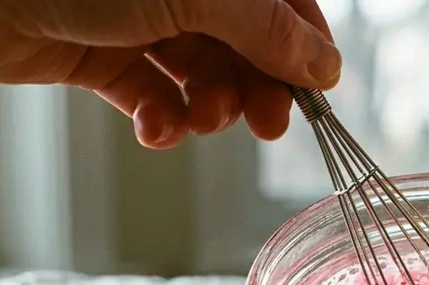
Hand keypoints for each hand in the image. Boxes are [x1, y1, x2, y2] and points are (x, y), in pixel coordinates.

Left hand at [0, 0, 341, 148]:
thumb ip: (264, 29)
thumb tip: (323, 64)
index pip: (280, 4)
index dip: (303, 47)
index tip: (317, 92)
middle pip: (247, 47)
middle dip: (258, 89)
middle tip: (267, 125)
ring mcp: (142, 22)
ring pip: (203, 77)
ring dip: (209, 109)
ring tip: (199, 120)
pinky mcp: (105, 59)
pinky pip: (153, 97)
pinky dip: (162, 121)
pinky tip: (155, 128)